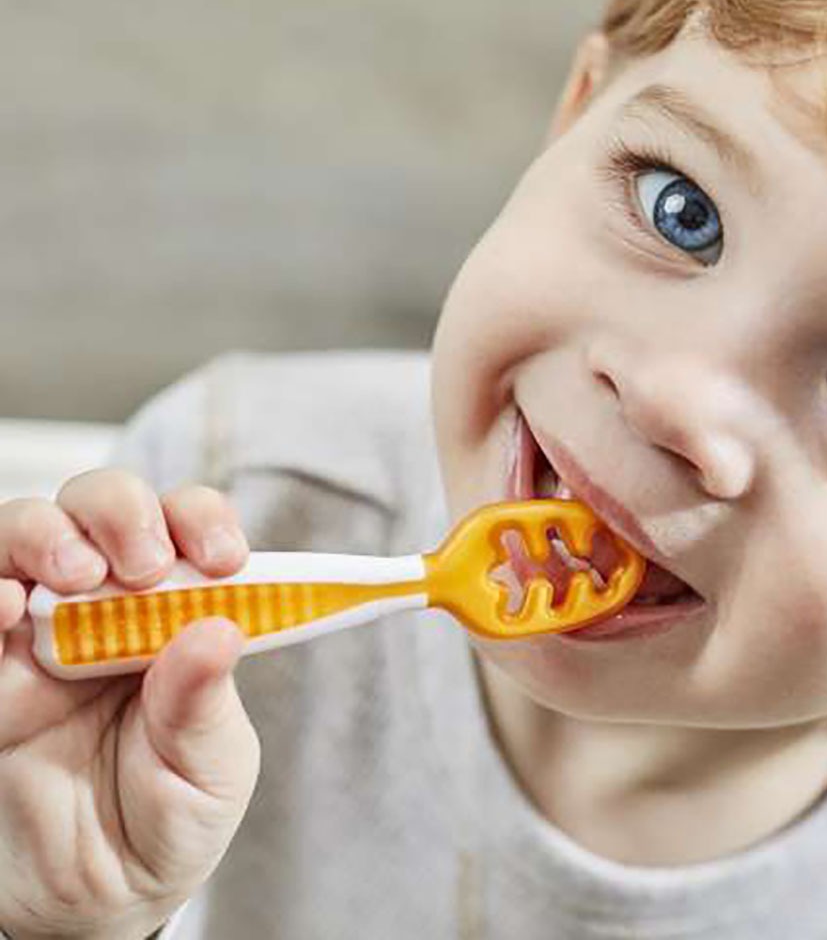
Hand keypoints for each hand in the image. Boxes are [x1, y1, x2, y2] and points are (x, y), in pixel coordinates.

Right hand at [0, 470, 258, 939]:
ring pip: (26, 533)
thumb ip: (205, 708)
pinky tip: (5, 606)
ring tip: (77, 579)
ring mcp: (32, 635)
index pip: (187, 532)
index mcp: (176, 619)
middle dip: (122, 512)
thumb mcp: (208, 775)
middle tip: (142, 565)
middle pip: (102, 508)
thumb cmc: (162, 824)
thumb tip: (216, 629)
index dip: (202, 522)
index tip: (223, 558)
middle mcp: (104, 610)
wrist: (82, 907)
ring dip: (49, 535)